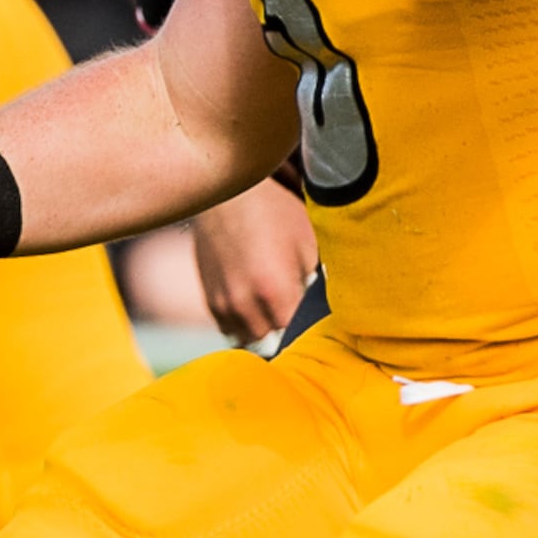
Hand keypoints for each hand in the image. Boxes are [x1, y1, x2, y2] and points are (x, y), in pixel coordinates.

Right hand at [188, 175, 317, 344]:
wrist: (227, 192)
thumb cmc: (275, 211)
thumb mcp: (309, 243)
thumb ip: (317, 284)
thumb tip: (327, 313)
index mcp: (273, 290)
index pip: (298, 338)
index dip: (312, 335)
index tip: (323, 328)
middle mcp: (243, 303)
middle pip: (273, 345)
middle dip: (290, 337)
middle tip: (304, 323)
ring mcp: (222, 304)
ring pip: (250, 342)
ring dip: (266, 334)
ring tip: (280, 314)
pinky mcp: (210, 300)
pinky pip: (231, 330)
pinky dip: (247, 325)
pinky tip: (260, 307)